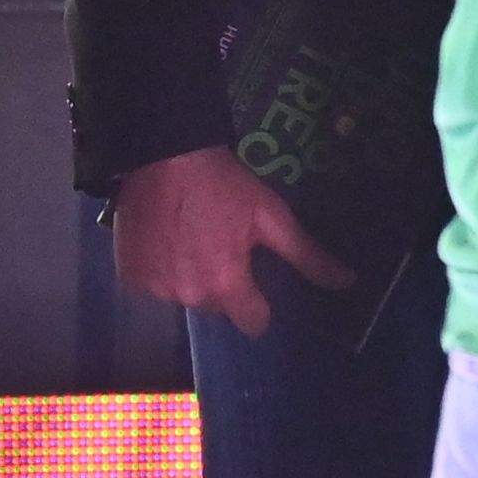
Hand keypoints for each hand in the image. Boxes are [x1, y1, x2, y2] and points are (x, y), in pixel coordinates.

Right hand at [111, 143, 350, 338]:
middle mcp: (189, 296)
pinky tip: (165, 241)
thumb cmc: (225, 185)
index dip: (258, 303)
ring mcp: (155, 289)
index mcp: (226, 284)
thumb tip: (347, 283)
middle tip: (219, 245)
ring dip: (190, 277)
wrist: (165, 154)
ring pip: (184, 297)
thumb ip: (307, 256)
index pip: (253, 323)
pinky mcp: (130, 277)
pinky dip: (160, 270)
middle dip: (222, 284)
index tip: (253, 278)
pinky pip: (153, 287)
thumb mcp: (271, 217)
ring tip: (190, 239)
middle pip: (218, 307)